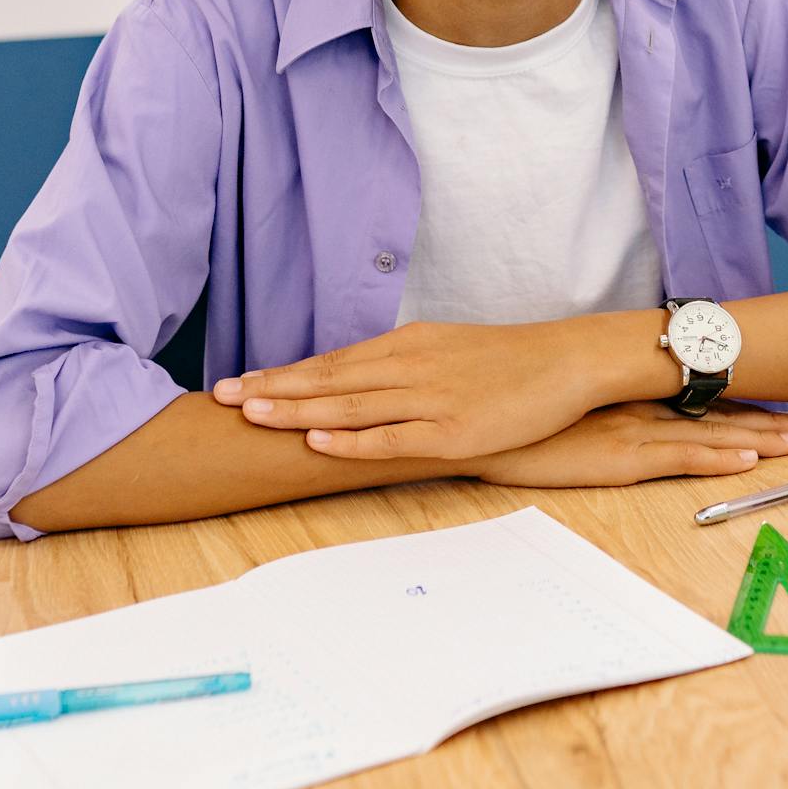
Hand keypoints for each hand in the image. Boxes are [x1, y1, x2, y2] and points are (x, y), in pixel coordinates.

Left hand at [212, 317, 631, 460]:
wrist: (566, 361)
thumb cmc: (505, 361)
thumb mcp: (444, 349)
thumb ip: (400, 365)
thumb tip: (354, 383)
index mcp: (406, 345)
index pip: (331, 361)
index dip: (282, 373)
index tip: (238, 382)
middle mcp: (409, 366)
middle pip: (329, 378)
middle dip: (272, 388)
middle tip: (221, 398)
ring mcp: (430, 398)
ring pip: (351, 405)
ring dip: (298, 411)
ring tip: (252, 415)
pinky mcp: (454, 430)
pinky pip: (394, 437)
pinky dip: (353, 440)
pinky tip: (319, 443)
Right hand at [469, 401, 787, 487]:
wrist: (482, 425)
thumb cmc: (519, 420)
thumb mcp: (566, 408)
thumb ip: (597, 407)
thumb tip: (617, 412)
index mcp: (627, 395)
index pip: (696, 398)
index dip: (741, 402)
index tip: (779, 404)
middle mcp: (638, 407)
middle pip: (715, 413)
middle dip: (767, 419)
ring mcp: (631, 430)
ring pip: (709, 434)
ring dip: (759, 438)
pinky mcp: (620, 457)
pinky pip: (678, 458)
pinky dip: (716, 457)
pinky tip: (748, 458)